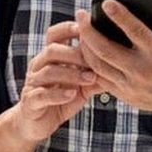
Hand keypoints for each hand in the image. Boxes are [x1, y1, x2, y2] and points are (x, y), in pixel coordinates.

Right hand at [10, 21, 100, 142]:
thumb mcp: (81, 86)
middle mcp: (39, 66)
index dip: (68, 28)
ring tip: (89, 78)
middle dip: (74, 54)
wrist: (37, 123)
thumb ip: (95, 75)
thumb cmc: (61, 99)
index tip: (87, 30)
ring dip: (71, 74)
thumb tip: (120, 65)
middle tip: (95, 61)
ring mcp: (33, 83)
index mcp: (49, 57)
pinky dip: (58, 94)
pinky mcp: (30, 101)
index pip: (54, 34)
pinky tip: (72, 94)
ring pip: (48, 71)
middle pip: (52, 50)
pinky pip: (42, 94)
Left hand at [75, 0, 151, 133]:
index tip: (105, 2)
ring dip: (85, 46)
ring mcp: (130, 85)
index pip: (135, 31)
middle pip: (106, 49)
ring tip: (80, 29)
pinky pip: (100, 78)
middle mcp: (142, 70)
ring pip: (97, 64)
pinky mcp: (124, 94)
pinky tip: (86, 49)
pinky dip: (90, 63)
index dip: (119, 15)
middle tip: (80, 13)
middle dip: (88, 30)